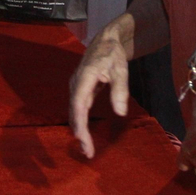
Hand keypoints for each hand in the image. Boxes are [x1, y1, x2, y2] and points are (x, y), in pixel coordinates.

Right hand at [69, 15, 134, 158]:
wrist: (105, 42)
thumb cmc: (113, 55)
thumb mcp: (121, 70)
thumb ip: (120, 90)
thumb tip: (120, 113)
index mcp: (84, 78)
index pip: (79, 104)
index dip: (80, 123)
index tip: (83, 139)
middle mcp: (76, 84)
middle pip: (74, 112)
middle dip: (79, 133)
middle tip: (87, 153)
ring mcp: (76, 87)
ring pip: (74, 112)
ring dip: (79, 130)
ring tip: (86, 149)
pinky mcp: (79, 91)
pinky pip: (77, 109)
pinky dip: (80, 123)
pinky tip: (84, 135)